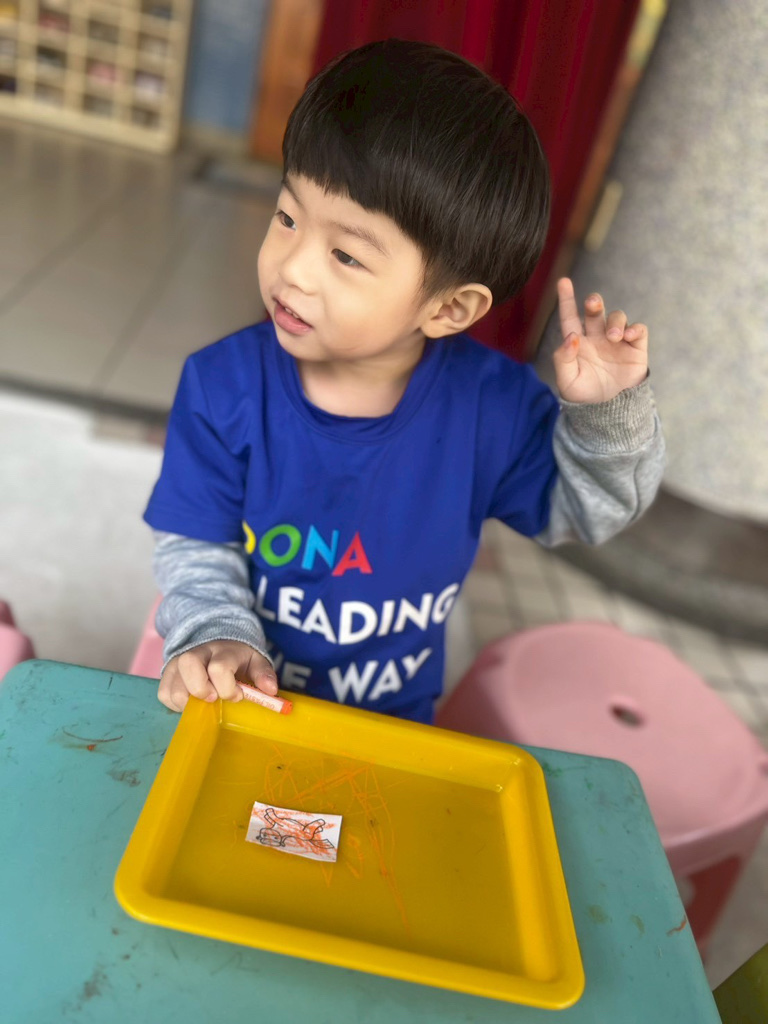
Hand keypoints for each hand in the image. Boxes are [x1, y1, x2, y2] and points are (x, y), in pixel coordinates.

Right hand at [158, 639, 277, 712]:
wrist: (217, 640)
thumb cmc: (238, 658)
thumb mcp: (255, 661)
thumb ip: (263, 674)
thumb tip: (271, 690)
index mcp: (223, 650)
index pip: (220, 667)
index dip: (228, 688)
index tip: (237, 695)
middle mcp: (197, 652)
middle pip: (189, 665)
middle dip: (202, 689)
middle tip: (214, 698)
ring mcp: (179, 662)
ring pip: (173, 684)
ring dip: (188, 701)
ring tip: (203, 703)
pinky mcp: (168, 673)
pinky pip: (164, 693)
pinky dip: (176, 704)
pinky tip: (192, 702)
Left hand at [553, 278, 647, 403]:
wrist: (607, 408)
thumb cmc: (584, 393)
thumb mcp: (567, 381)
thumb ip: (563, 359)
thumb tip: (572, 336)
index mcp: (578, 342)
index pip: (570, 317)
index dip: (567, 300)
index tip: (563, 282)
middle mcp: (597, 336)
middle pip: (595, 311)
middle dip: (595, 302)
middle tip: (593, 303)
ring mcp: (617, 340)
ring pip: (617, 317)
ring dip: (615, 322)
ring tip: (613, 337)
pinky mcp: (635, 347)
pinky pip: (638, 330)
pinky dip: (634, 329)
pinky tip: (627, 337)